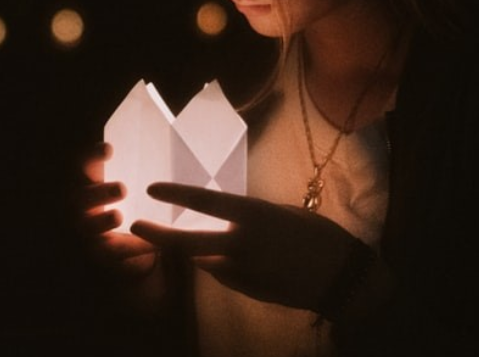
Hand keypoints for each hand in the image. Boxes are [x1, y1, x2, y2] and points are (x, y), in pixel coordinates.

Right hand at [77, 142, 157, 277]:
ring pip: (87, 226)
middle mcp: (85, 206)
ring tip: (118, 216)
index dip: (92, 157)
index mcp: (93, 182)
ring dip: (101, 221)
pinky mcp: (102, 255)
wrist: (145, 244)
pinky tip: (145, 246)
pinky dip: (124, 249)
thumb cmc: (145, 202)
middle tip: (122, 189)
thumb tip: (188, 140)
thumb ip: (156, 166)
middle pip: (80, 197)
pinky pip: (107, 253)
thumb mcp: (148, 183)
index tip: (110, 149)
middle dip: (98, 192)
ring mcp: (90, 231)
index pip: (84, 165)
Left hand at [130, 182, 360, 311]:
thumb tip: (223, 224)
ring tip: (244, 246)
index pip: (204, 202)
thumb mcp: (281, 214)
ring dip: (207, 253)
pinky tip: (256, 264)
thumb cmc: (318, 235)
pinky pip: (227, 276)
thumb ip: (247, 218)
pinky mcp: (248, 291)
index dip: (175, 194)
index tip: (151, 188)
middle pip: (187, 243)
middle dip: (158, 235)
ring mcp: (244, 272)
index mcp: (253, 216)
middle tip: (135, 225)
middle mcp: (242, 244)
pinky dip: (229, 268)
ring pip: (207, 261)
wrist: (343, 276)